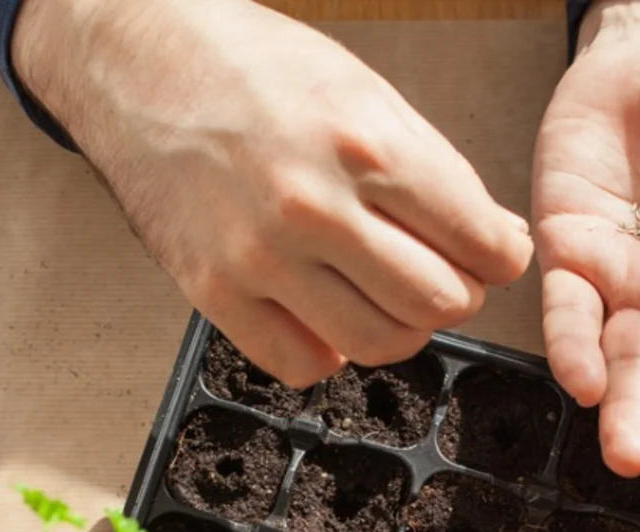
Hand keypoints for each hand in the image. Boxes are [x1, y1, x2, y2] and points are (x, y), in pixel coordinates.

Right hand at [13, 0, 532, 386]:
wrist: (139, 59)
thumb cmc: (253, 69)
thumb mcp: (365, 94)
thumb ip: (437, 172)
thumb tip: (499, 241)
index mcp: (364, 145)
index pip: (479, 243)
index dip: (500, 257)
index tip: (493, 255)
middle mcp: (313, 205)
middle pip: (437, 303)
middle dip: (455, 294)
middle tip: (441, 275)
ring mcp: (259, 256)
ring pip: (378, 343)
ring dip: (400, 328)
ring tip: (386, 295)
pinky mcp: (214, 291)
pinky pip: (302, 363)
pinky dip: (329, 351)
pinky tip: (326, 311)